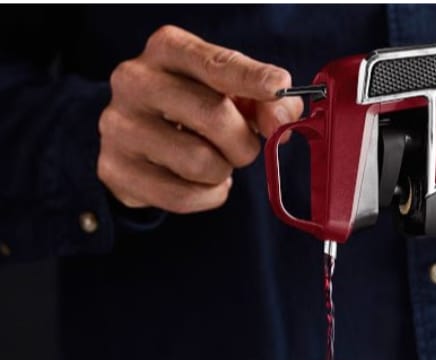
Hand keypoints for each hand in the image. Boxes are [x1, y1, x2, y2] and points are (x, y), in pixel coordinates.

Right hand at [97, 25, 302, 213]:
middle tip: (243, 149)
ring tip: (212, 162)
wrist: (135, 141)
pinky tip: (199, 183)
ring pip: (200, 162)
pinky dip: (208, 196)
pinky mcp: (115, 169)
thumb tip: (282, 119)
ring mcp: (119, 125)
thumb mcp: (232, 94)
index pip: (216, 63)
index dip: (252, 78)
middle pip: (214, 116)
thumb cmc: (193, 109)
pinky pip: (184, 196)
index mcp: (168, 49)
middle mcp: (135, 80)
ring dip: (223, 171)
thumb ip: (267, 101)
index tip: (279, 86)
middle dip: (244, 143)